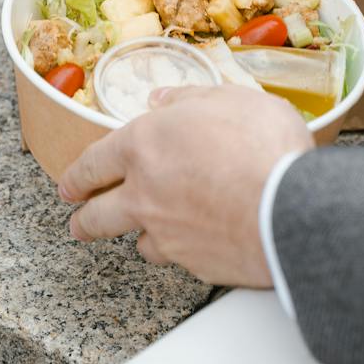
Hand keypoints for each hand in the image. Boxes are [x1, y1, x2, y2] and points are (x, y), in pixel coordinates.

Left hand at [60, 86, 312, 285]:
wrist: (293, 208)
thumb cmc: (263, 146)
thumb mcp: (229, 98)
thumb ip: (188, 99)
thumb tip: (162, 100)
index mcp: (143, 147)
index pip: (93, 163)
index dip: (77, 175)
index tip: (69, 184)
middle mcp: (144, 195)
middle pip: (97, 216)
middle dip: (83, 220)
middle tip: (78, 222)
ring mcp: (167, 235)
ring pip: (138, 243)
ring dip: (140, 237)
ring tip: (145, 236)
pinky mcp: (194, 265)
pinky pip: (180, 260)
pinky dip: (185, 253)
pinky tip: (199, 244)